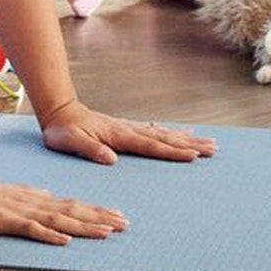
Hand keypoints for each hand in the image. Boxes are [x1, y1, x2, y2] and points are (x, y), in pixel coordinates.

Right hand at [0, 167, 127, 245]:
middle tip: (125, 224)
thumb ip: (29, 194)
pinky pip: (30, 229)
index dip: (94, 211)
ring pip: (58, 220)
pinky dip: (50, 235)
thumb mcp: (8, 193)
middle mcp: (31, 203)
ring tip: (107, 232)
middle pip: (71, 211)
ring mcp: (18, 211)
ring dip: (84, 226)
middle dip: (99, 218)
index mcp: (32, 198)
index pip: (70, 205)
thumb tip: (49, 195)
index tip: (116, 216)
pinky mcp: (4, 221)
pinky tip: (66, 240)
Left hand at [39, 99, 217, 165]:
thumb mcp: (70, 141)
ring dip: (185, 138)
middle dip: (189, 144)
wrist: (57, 110)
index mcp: (118, 136)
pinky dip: (169, 134)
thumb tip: (111, 159)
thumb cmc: (62, 130)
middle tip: (213, 148)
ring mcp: (127, 128)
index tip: (193, 155)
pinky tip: (178, 134)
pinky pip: (153, 132)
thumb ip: (90, 149)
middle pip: (164, 138)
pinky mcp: (124, 130)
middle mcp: (127, 130)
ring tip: (206, 141)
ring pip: (162, 134)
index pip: (150, 145)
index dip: (172, 151)